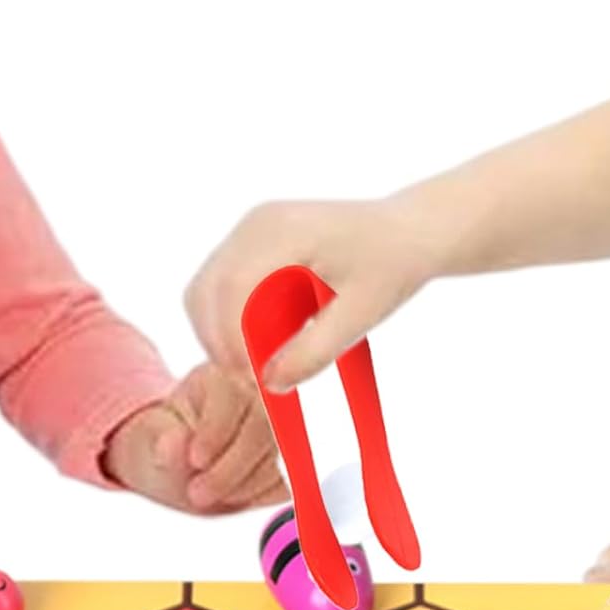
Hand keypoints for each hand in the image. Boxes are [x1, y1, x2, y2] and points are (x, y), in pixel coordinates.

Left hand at [102, 363, 286, 513]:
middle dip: (231, 468)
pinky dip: (259, 497)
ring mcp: (277, 428)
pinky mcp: (287, 460)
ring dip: (243, 486)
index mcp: (218, 377)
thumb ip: (160, 440)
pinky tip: (231, 496)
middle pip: (264, 424)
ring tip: (207, 497)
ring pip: (279, 456)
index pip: (233, 393)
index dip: (215, 431)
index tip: (194, 461)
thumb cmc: (163, 445)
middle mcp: (255, 396)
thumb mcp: (149, 440)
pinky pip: (286, 481)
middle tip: (197, 495)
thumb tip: (176, 442)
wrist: (178, 465)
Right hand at [184, 197, 438, 391]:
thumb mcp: (361, 316)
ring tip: (256, 368)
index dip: (235, 343)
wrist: (406, 233)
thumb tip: (270, 384)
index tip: (256, 383)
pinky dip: (226, 322)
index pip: (234, 290)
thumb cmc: (391, 269)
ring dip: (218, 336)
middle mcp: (257, 225)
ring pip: (204, 292)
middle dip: (221, 345)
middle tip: (254, 384)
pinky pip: (217, 287)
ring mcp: (248, 231)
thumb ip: (315, 351)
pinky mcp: (248, 243)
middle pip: (207, 292)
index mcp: (285, 232)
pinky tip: (258, 345)